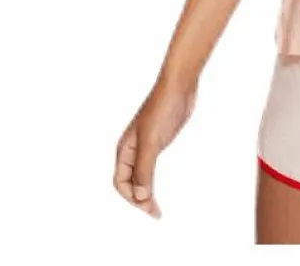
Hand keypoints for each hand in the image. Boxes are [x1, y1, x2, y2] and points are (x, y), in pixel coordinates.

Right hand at [113, 74, 196, 218]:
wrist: (179, 85)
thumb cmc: (163, 108)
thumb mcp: (152, 141)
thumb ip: (145, 169)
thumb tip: (141, 197)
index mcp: (125, 149)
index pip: (120, 183)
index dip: (132, 199)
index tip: (149, 208)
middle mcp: (132, 149)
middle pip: (129, 183)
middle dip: (138, 200)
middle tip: (156, 213)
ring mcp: (145, 145)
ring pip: (140, 176)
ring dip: (145, 193)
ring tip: (156, 208)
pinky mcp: (158, 141)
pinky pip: (150, 167)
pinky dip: (152, 181)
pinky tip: (159, 188)